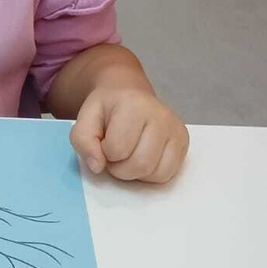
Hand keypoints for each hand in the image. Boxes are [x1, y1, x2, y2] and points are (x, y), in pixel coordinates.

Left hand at [70, 87, 188, 183]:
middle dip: (120, 168)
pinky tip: (142, 158)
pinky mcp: (183, 141)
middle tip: (114, 155)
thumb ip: (83, 141)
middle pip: (140, 164)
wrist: (128, 93)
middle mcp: (160, 115)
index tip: (103, 142)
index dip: (104, 153)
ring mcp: (175, 128)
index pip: (117, 149)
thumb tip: (98, 166)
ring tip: (128, 156)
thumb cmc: (107, 108)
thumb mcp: (85, 118)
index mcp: (133, 105)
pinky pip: (168, 174)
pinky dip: (151, 174)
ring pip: (156, 173)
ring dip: (136, 173)